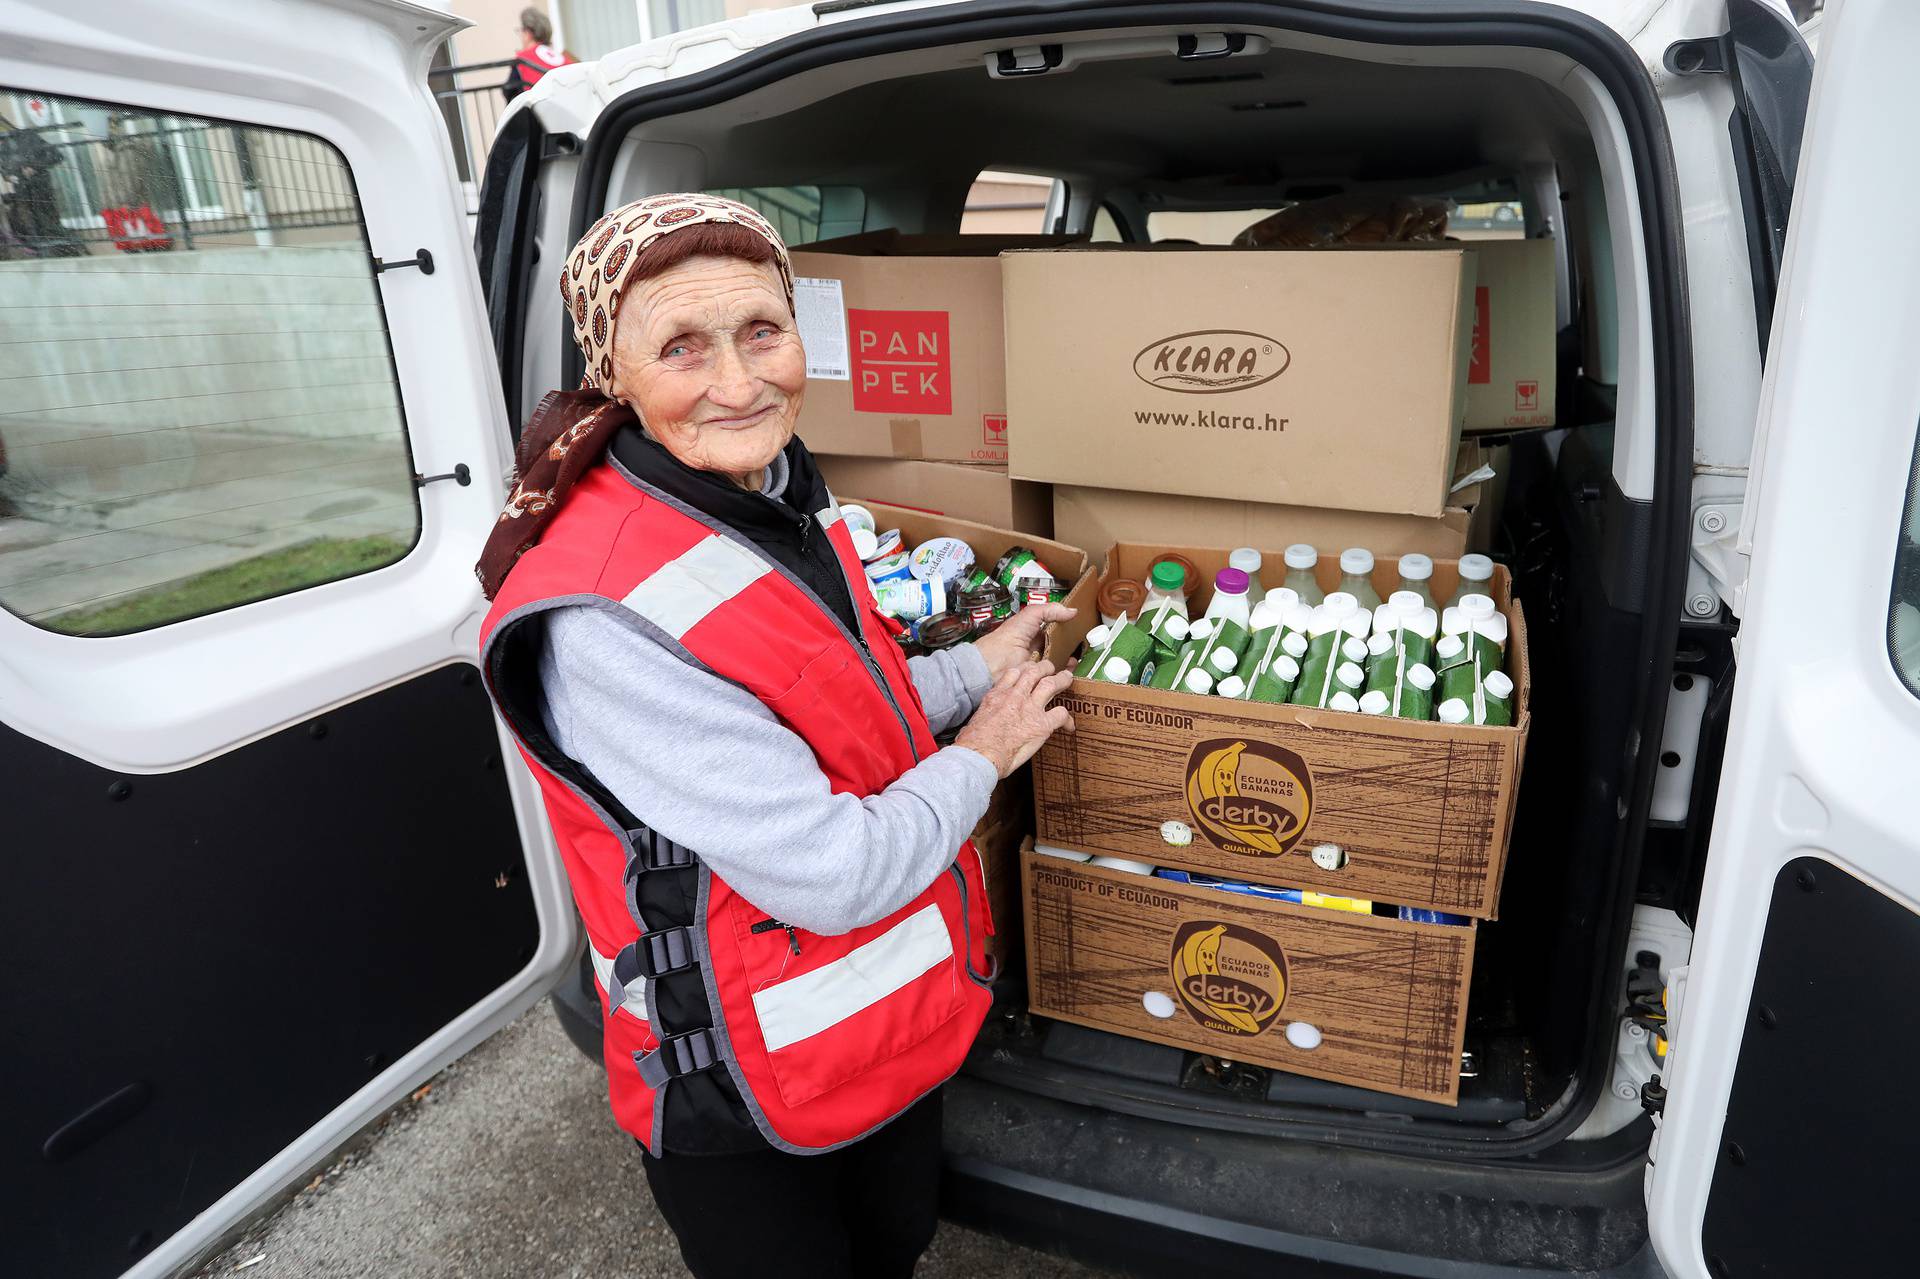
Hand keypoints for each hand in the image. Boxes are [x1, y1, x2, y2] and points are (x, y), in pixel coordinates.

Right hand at [954, 659, 1075, 777]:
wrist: (979, 755)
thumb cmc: (973, 744)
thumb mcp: (975, 720)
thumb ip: (984, 716)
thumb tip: (979, 725)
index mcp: (996, 696)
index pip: (1013, 672)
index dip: (1024, 669)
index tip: (1028, 670)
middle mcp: (1014, 696)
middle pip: (1034, 671)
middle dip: (1045, 667)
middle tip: (1051, 669)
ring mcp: (1029, 708)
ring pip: (1051, 684)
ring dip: (1061, 680)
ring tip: (1067, 679)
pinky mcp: (1041, 725)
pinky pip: (1061, 714)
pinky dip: (1068, 719)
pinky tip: (1069, 726)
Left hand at [971, 601, 1076, 681]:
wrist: (992, 667)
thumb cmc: (1004, 640)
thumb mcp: (1028, 617)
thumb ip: (1050, 610)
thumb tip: (1072, 611)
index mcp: (1030, 631)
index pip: (1052, 627)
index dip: (1064, 625)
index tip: (1080, 624)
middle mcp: (1035, 648)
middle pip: (1058, 645)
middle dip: (1071, 644)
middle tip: (1085, 642)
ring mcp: (1037, 664)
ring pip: (1059, 660)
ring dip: (1070, 659)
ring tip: (1082, 655)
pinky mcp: (1038, 679)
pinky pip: (1055, 675)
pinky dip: (1065, 672)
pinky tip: (1073, 668)